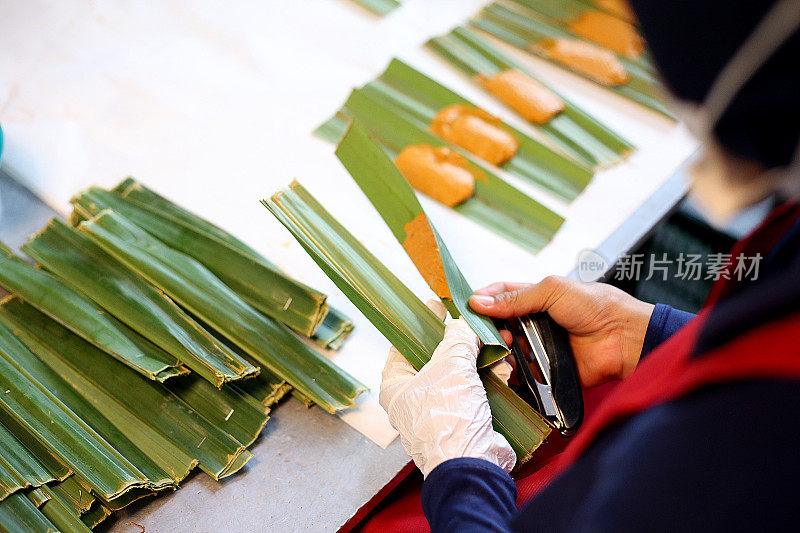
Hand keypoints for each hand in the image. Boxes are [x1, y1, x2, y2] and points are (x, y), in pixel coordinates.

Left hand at [379, 300, 515, 477]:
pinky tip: (502, 362)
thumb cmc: (448, 418)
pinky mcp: (462, 419)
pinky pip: (473, 390)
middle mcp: (413, 400)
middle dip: (457, 340)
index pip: (403, 345)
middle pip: (435, 359)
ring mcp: (439, 411)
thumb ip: (457, 339)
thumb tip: (463, 325)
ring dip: (477, 356)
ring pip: (457, 374)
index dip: (421, 324)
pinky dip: (487, 376)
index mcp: (395, 387)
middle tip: (469, 322)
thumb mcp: (451, 365)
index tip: (435, 307)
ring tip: (493, 338)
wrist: (472, 463)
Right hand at [469, 276, 653, 387]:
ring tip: (509, 347)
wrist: (624, 339)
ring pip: (508, 350)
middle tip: (491, 331)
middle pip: (499, 325)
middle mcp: (535, 322)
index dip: (483, 299)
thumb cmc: (595, 306)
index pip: (501, 295)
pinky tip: (513, 367)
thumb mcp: (552, 291)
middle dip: (490, 328)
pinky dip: (513, 372)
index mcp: (536, 297)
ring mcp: (540, 347)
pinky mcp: (546, 371)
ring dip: (502, 350)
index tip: (468, 306)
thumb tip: (478, 302)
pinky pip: (522, 374)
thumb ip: (515, 298)